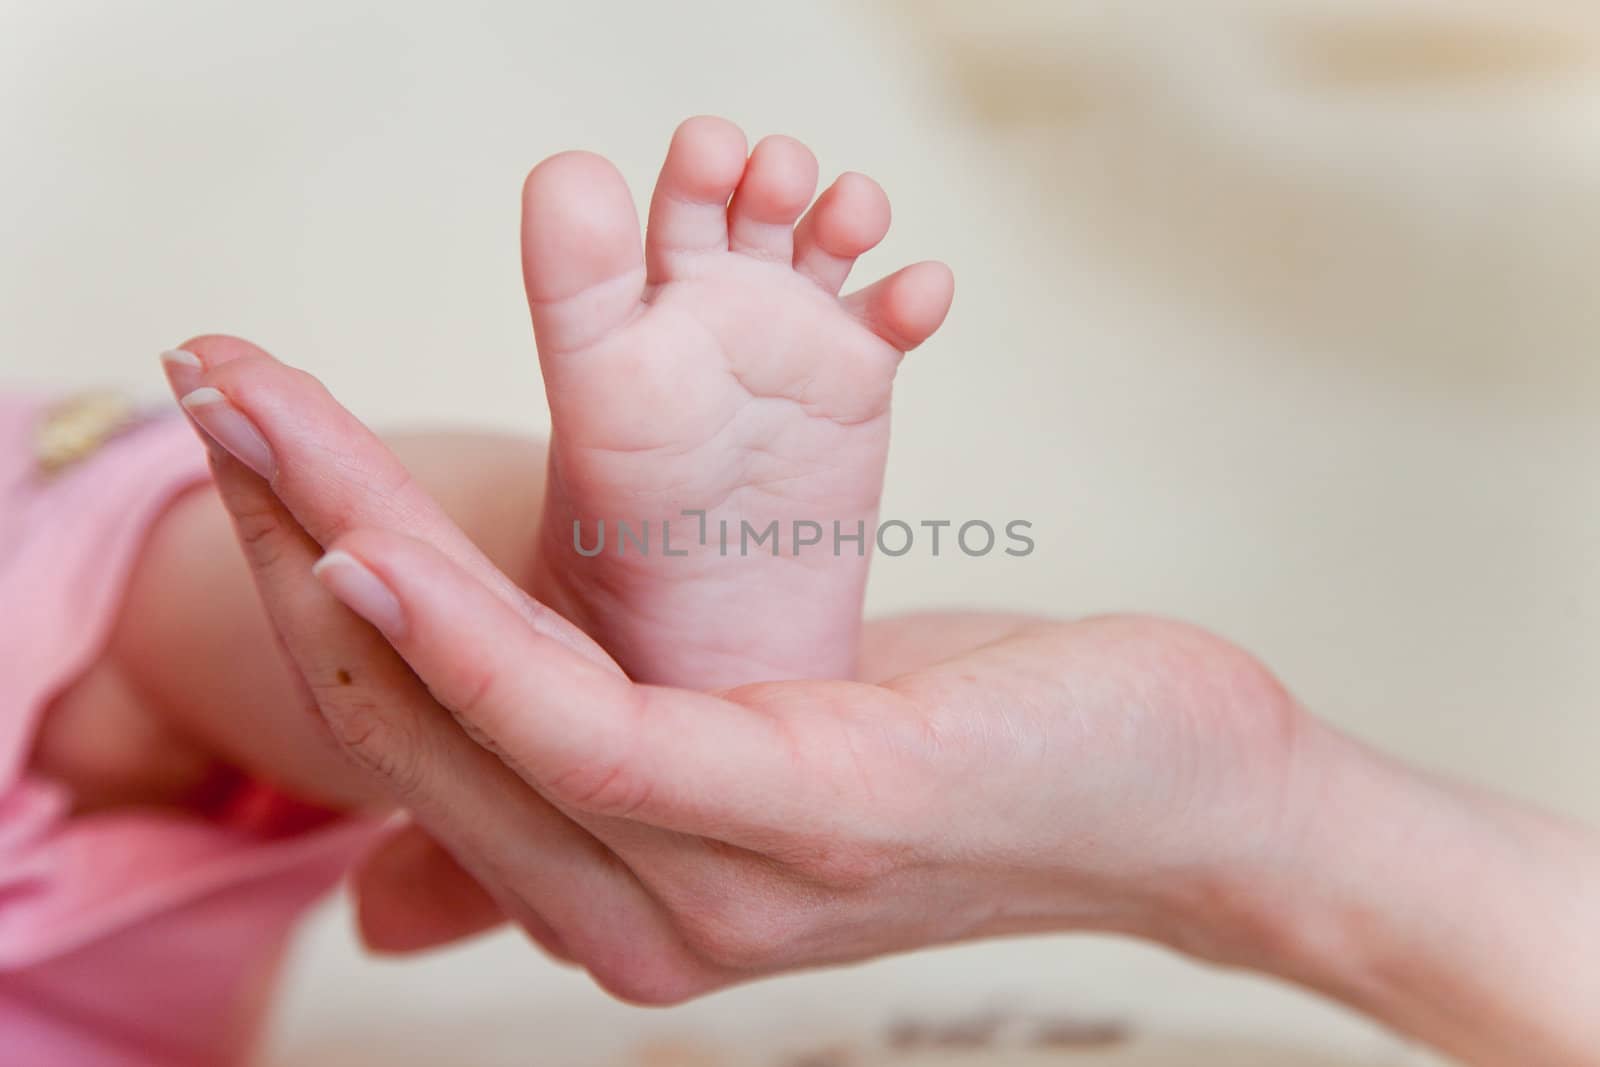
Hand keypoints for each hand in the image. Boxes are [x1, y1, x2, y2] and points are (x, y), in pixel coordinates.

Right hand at [160, 335, 1304, 999]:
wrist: (1178, 796)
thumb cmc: (977, 742)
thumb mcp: (772, 747)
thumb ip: (625, 751)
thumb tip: (501, 735)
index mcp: (620, 883)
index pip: (417, 727)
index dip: (304, 581)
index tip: (249, 444)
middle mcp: (632, 909)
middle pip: (408, 709)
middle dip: (288, 530)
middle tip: (213, 380)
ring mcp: (699, 880)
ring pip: (464, 698)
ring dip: (341, 538)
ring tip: (256, 410)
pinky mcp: (777, 814)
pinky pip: (577, 721)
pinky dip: (464, 630)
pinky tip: (380, 538)